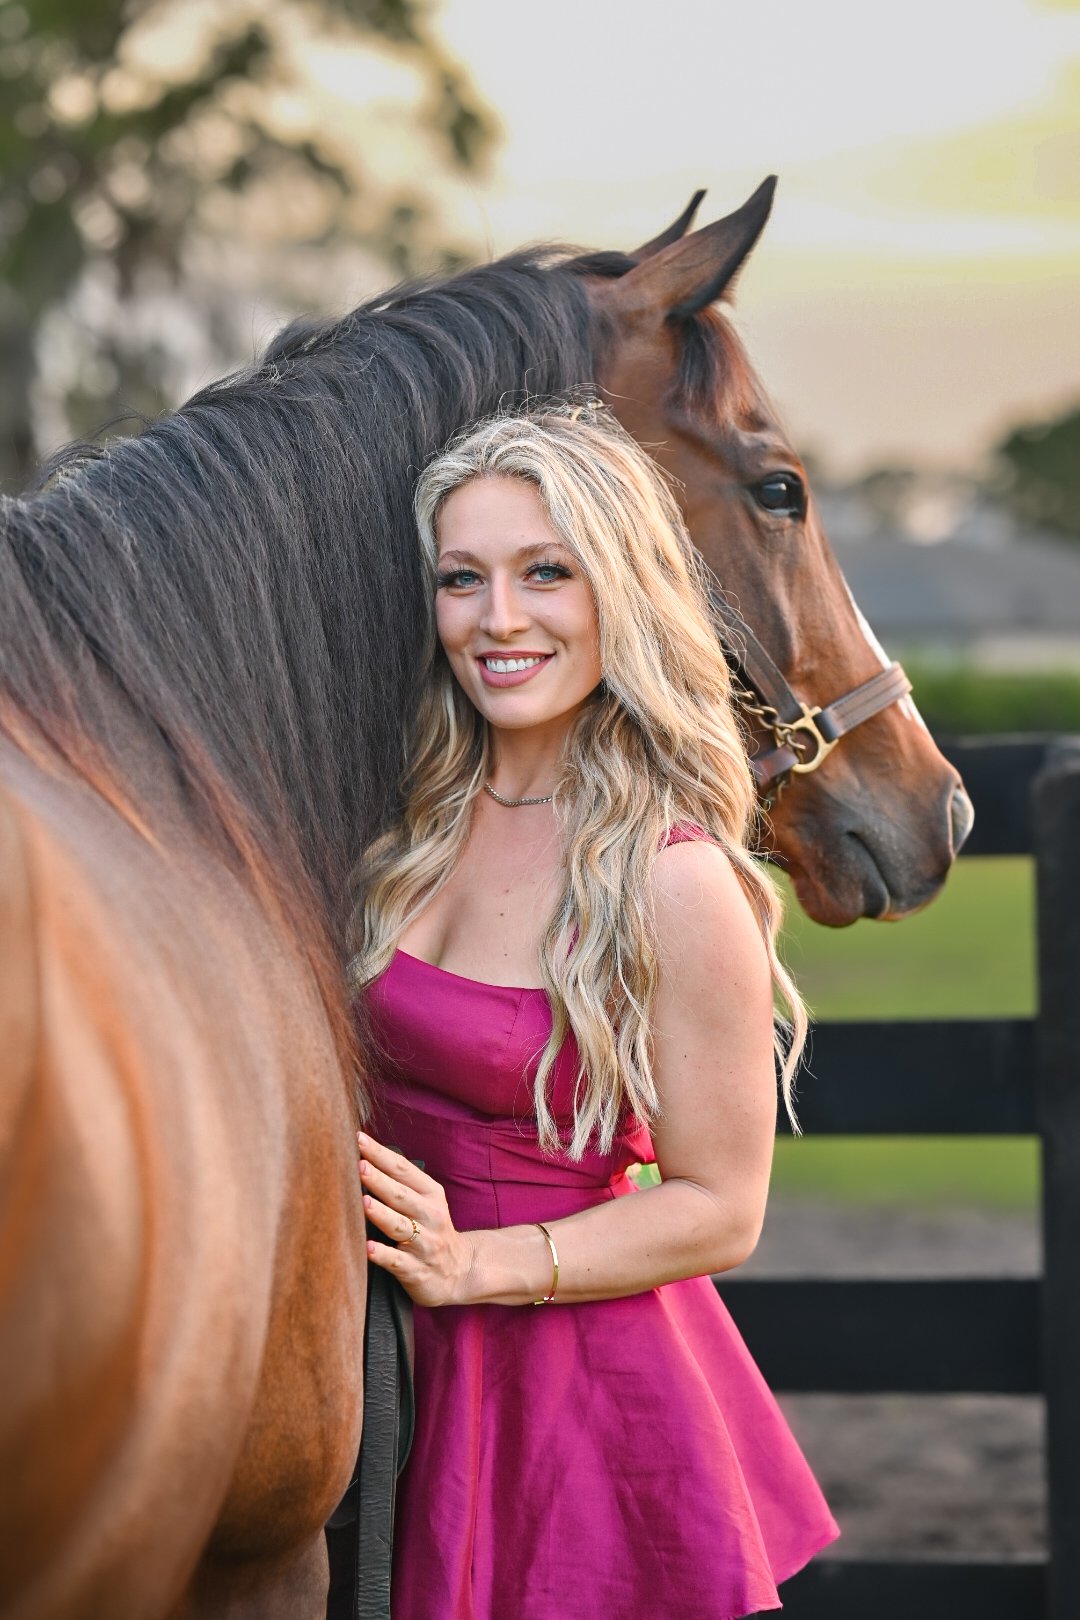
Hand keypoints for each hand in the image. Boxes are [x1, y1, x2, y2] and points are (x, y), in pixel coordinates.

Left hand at [357, 1131, 476, 1306]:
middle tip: (359, 1165)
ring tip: (363, 1202)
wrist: (460, 1271)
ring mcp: (425, 1244)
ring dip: (381, 1214)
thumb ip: (401, 1185)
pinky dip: (383, 1255)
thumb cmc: (431, 1231)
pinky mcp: (418, 1271)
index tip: (359, 1139)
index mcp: (431, 1195)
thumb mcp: (426, 1203)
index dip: (381, 1154)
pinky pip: (398, 1262)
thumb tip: (363, 1161)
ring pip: (400, 1226)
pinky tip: (368, 1248)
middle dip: (379, 1179)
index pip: (403, 1170)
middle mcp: (430, 1216)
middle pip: (401, 1195)